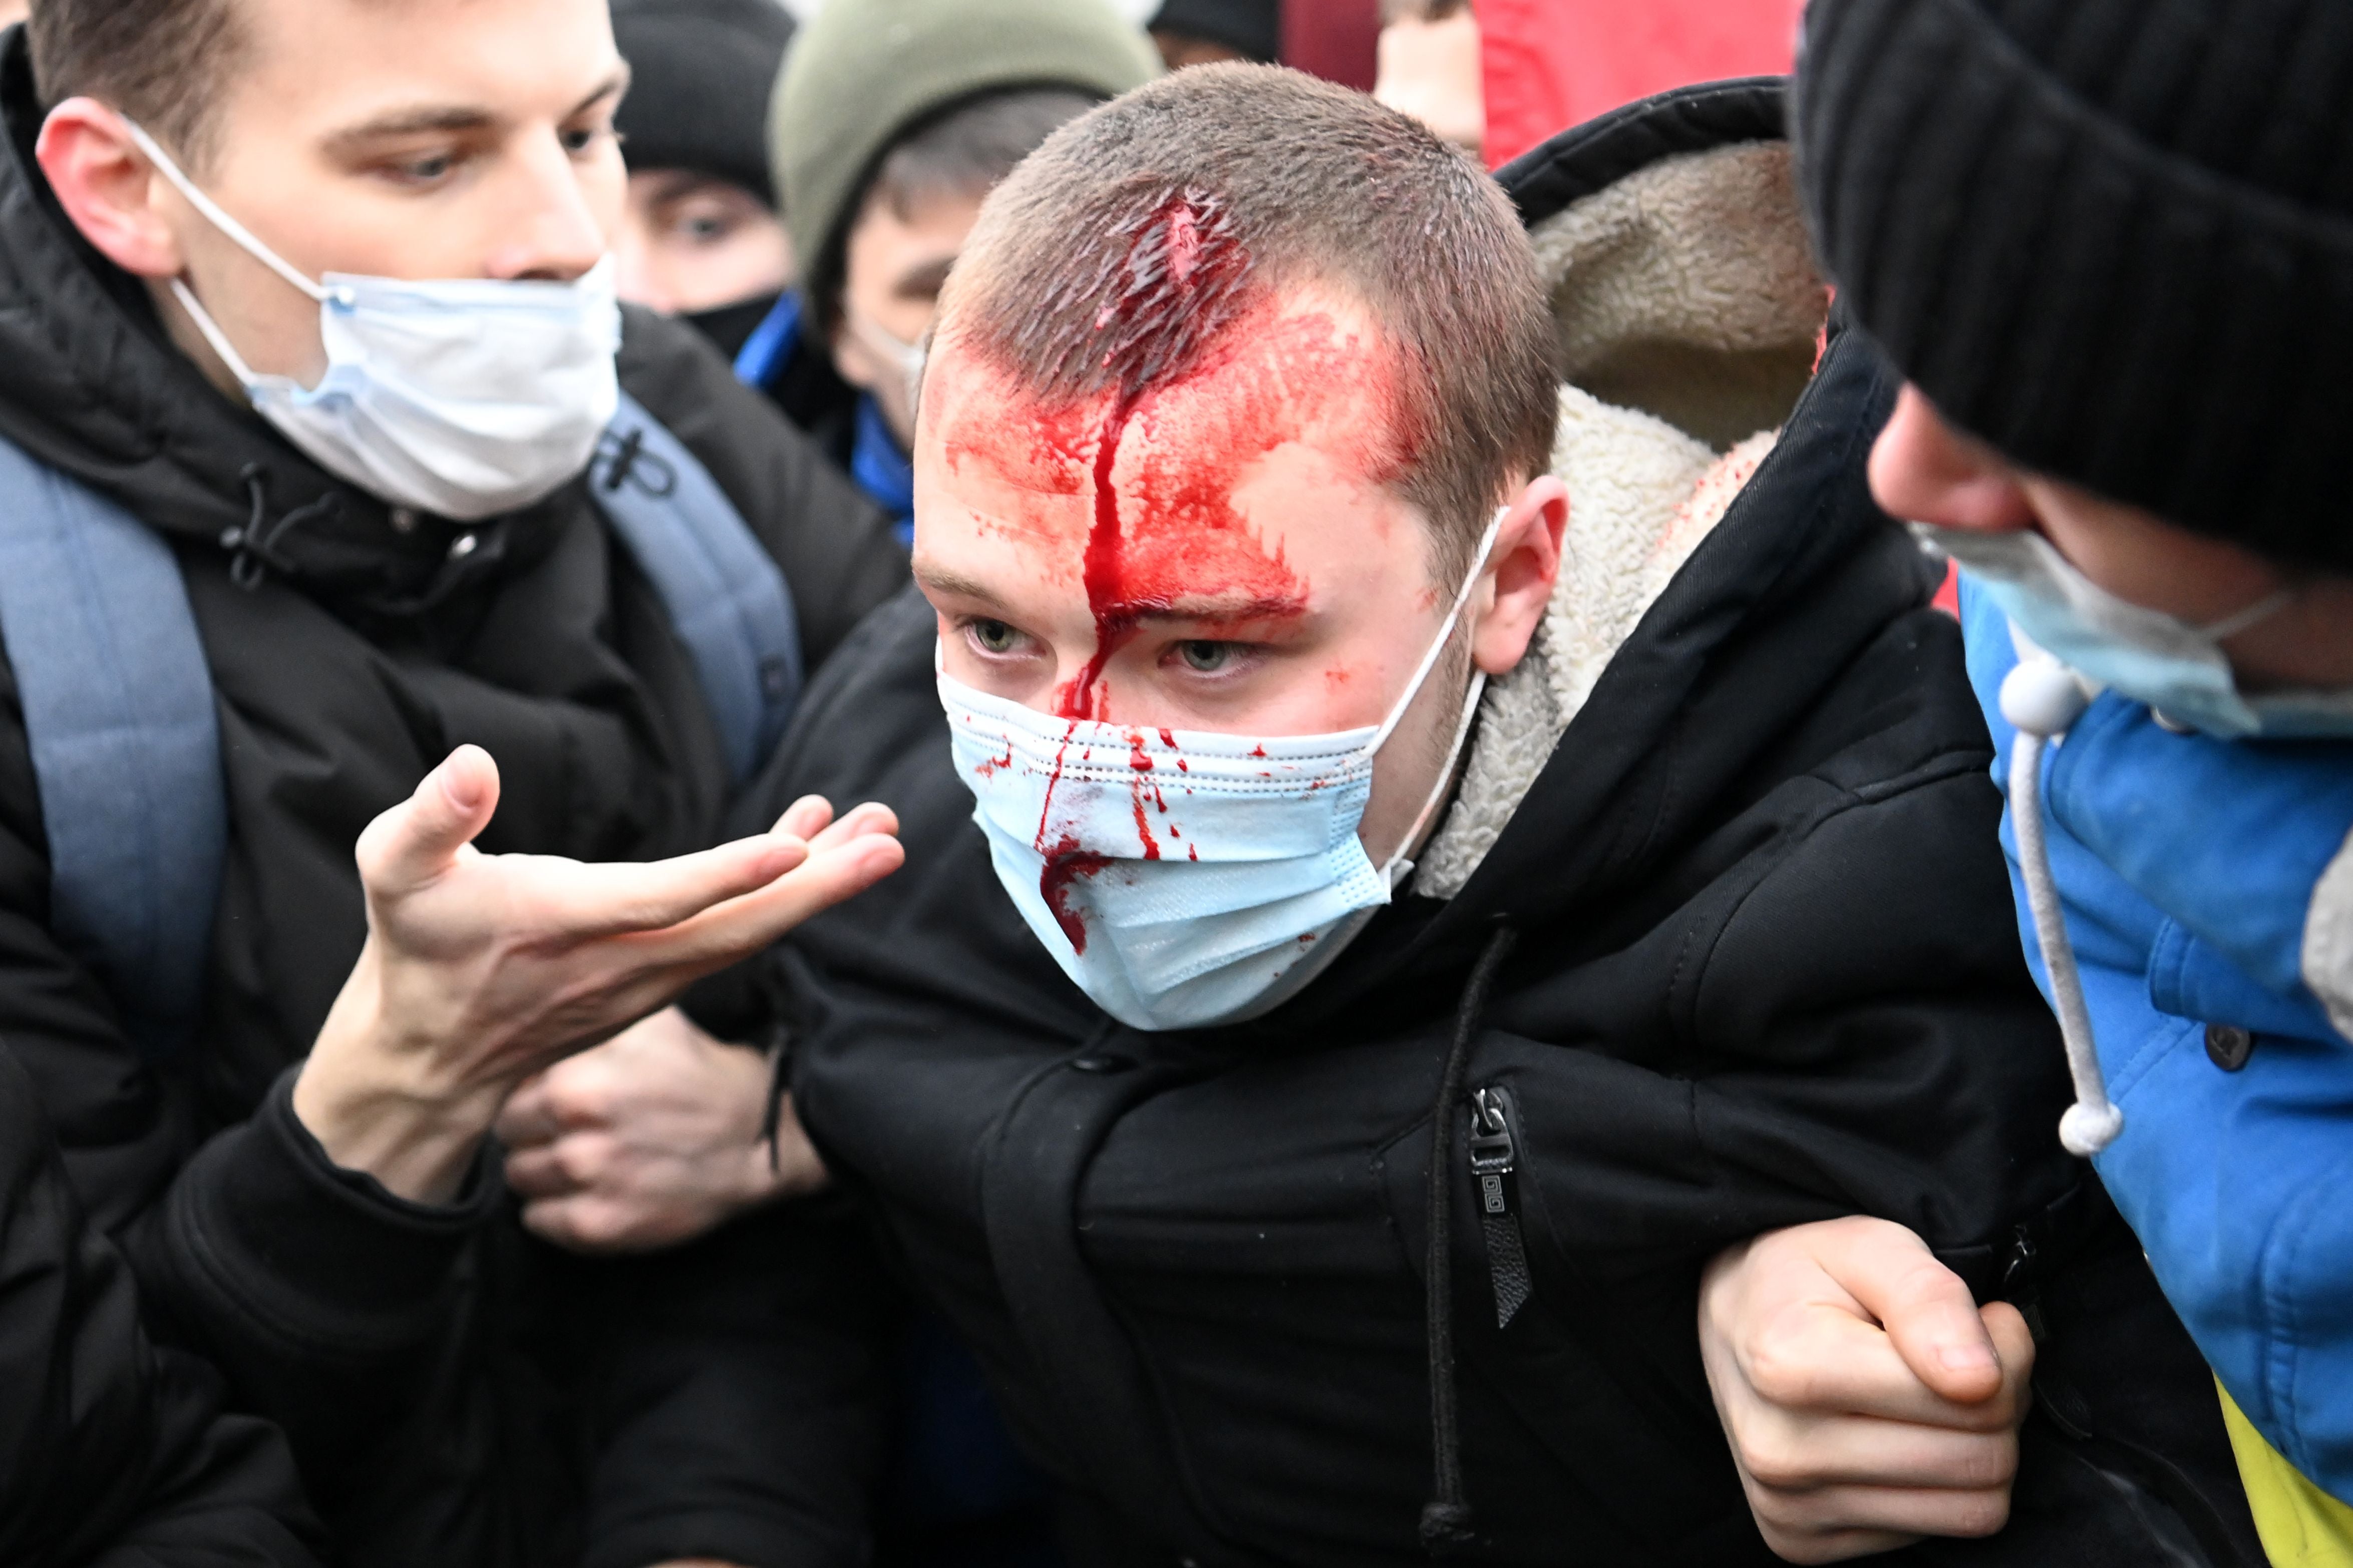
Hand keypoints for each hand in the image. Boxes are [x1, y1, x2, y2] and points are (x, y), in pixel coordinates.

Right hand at [292, 752, 900, 1203]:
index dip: (726, 877)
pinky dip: (779, 895)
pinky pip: (735, 938)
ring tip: (877, 831)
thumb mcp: (394, 870)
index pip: (659, 901)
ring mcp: (649, 979)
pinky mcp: (660, 981)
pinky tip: (810, 848)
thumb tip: (471, 763)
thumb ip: (433, 817)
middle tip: (889, 840)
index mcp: (562, 923)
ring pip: (749, 934)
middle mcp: (623, 961)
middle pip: (739, 928)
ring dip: (817, 885)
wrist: (430, 1054)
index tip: (794, 851)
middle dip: (819, 886)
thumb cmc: (415, 945)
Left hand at [495, 1005, 825, 1252]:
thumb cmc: (696, 1073)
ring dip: (543, 1169)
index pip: (506, 1090)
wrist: (756, 1138)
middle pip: (508, 1136)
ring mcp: (587, 1188)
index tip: (561, 1092)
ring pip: (518, 1179)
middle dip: (534, 1128)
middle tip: (576, 1125)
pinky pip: (538, 1222)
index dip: (532, 1089)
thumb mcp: (649, 1022)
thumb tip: (528, 1005)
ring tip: (588, 1156)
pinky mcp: (598, 1229)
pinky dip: (557, 1208)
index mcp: (575, 1082)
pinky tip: (594, 1188)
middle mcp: (576, 1137)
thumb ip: (587, 1014)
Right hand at [1698, 1216, 2034, 1562]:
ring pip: (1969, 1511)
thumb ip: (1928, 1297)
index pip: (1972, 1401)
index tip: (1982, 1321)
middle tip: (1963, 1360)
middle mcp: (1778, 1450)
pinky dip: (1934, 1487)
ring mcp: (1785, 1505)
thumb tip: (1978, 1380)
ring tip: (1934, 1398)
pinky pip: (1932, 1534)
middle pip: (1979, 1461)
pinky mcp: (1796, 1540)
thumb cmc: (1806, 1275)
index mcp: (1788, 1366)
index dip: (2005, 1353)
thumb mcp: (1869, 1245)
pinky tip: (1898, 1436)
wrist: (1730, 1315)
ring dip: (1976, 1450)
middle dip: (1998, 1405)